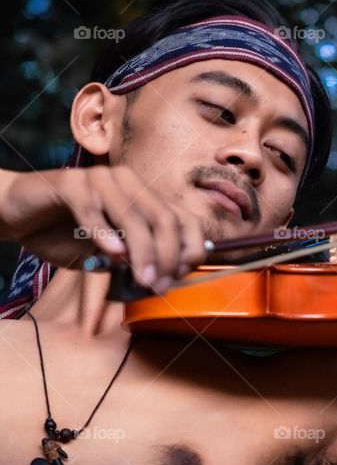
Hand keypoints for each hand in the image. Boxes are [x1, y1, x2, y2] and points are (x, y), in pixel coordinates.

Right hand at [0, 164, 208, 290]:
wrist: (19, 216)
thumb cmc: (65, 234)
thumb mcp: (108, 254)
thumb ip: (134, 260)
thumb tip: (162, 278)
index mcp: (144, 196)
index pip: (183, 219)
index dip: (189, 248)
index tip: (179, 277)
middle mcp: (127, 182)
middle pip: (163, 218)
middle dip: (166, 256)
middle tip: (157, 285)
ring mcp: (99, 179)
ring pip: (133, 215)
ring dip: (142, 251)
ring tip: (141, 279)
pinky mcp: (70, 183)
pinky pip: (93, 209)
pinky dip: (105, 233)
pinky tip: (112, 254)